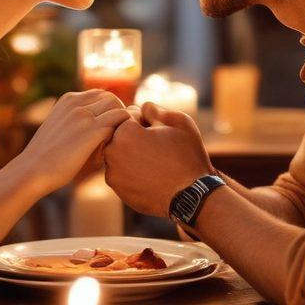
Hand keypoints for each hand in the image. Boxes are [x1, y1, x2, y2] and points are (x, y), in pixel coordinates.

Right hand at [17, 90, 130, 194]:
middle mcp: (77, 102)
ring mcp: (84, 115)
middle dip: (118, 115)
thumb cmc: (47, 157)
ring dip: (121, 124)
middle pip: (112, 98)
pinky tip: (112, 150)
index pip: (101, 94)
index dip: (109, 110)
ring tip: (114, 143)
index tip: (109, 128)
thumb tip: (100, 124)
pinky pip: (120, 121)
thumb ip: (77, 120)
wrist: (32, 171)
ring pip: (119, 107)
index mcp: (69, 99)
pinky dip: (122, 133)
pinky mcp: (91, 131)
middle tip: (115, 137)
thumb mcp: (60, 128)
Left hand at [103, 101, 213, 215]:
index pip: (129, 116)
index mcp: (124, 133)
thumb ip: (154, 109)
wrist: (192, 195)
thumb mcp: (178, 121)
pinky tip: (152, 175)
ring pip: (120, 155)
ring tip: (156, 162)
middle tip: (158, 146)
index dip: (146, 121)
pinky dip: (133, 172)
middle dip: (135, 136)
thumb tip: (140, 109)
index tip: (159, 131)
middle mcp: (112, 154)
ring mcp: (113, 175)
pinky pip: (123, 173)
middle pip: (120, 135)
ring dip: (132, 154)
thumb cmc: (187, 156)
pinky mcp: (119, 190)